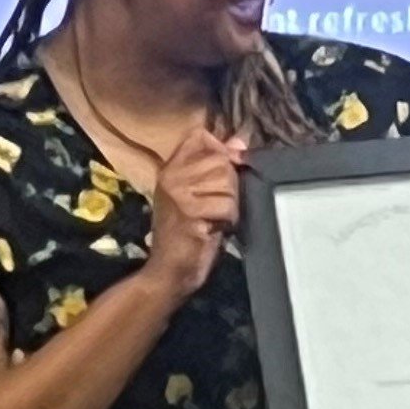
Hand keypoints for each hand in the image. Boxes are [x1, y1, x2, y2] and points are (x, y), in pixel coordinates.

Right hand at [143, 122, 248, 304]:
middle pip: (221, 159)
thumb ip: (215, 168)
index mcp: (171, 168)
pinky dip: (229, 221)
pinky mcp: (190, 213)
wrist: (169, 272)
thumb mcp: (197, 196)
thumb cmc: (188, 234)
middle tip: (217, 207)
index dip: (221, 151)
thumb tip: (239, 141)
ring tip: (214, 219)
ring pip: (227, 182)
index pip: (201, 136)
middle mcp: (172, 176)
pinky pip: (227, 206)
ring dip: (230, 205)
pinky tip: (215, 229)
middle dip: (230, 185)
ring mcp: (178, 194)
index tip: (222, 175)